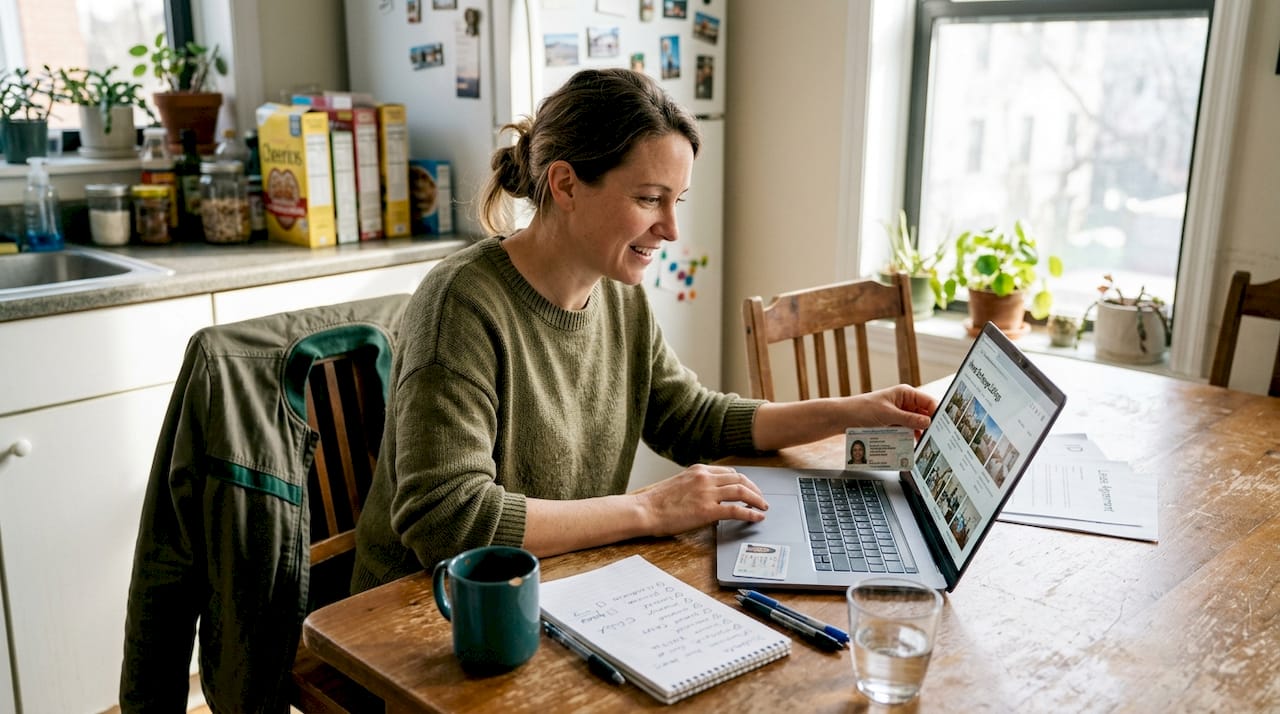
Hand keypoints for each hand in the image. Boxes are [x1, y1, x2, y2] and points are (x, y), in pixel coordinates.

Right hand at [633, 464, 768, 536]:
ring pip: (742, 491)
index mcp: (699, 470)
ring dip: (756, 500)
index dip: (744, 481)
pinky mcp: (707, 510)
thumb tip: (711, 497)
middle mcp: (705, 478)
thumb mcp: (680, 484)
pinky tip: (757, 518)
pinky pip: (737, 510)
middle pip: (740, 479)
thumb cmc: (657, 502)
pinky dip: (751, 513)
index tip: (750, 488)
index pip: (729, 472)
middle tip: (761, 499)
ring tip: (763, 508)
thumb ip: (697, 486)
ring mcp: (707, 493)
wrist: (645, 510)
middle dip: (755, 489)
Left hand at [851, 384, 937, 437]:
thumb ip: (909, 419)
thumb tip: (928, 422)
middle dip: (929, 425)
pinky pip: (906, 431)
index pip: (928, 402)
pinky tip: (912, 445)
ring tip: (924, 444)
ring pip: (915, 425)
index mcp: (905, 393)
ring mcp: (899, 414)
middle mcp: (904, 402)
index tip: (942, 426)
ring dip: (918, 433)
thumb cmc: (862, 410)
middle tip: (935, 438)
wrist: (842, 418)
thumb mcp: (888, 415)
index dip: (937, 413)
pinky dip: (908, 437)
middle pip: (924, 414)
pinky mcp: (892, 424)